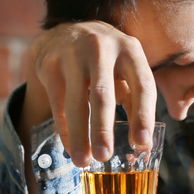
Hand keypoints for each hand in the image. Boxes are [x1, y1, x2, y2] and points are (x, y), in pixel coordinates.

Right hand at [25, 21, 156, 166]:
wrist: (65, 32)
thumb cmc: (106, 60)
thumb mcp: (126, 69)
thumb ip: (136, 100)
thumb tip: (143, 145)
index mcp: (130, 49)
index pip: (142, 85)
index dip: (143, 116)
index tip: (141, 144)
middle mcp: (102, 48)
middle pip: (102, 95)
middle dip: (103, 129)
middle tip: (105, 157)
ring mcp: (73, 54)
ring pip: (76, 102)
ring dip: (80, 135)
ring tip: (83, 161)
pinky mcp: (50, 64)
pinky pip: (58, 103)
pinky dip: (65, 129)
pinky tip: (71, 147)